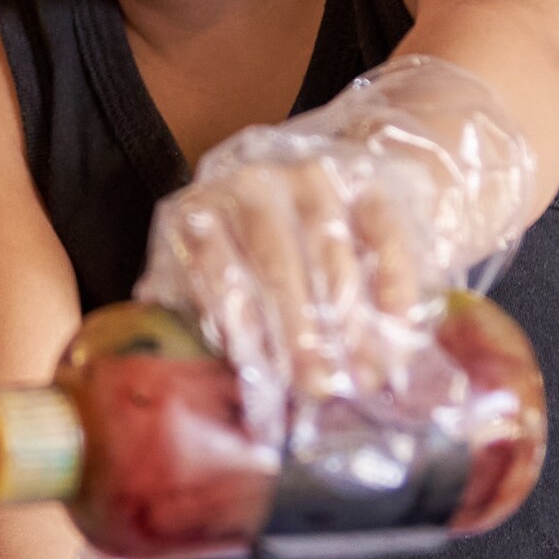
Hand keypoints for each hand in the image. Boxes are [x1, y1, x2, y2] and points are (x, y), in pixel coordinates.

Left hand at [138, 52, 535, 451]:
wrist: (338, 171)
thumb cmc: (260, 240)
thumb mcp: (213, 260)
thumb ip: (188, 302)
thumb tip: (159, 358)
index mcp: (204, 209)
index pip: (216, 271)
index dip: (237, 325)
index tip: (255, 374)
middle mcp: (254, 185)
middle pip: (276, 265)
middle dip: (298, 333)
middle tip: (316, 388)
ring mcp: (315, 179)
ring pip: (332, 255)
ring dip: (350, 321)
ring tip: (364, 376)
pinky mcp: (369, 183)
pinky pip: (384, 235)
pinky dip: (394, 282)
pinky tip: (400, 326)